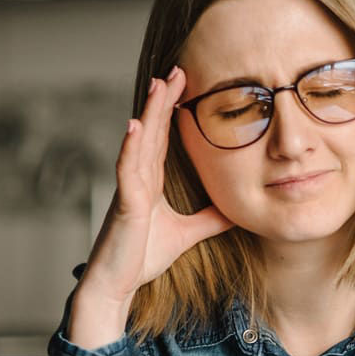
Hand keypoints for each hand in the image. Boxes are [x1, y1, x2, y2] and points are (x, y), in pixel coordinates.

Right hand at [68, 67, 233, 347]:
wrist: (118, 286)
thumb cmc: (142, 257)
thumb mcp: (188, 234)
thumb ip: (209, 219)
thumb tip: (237, 209)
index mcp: (150, 181)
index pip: (164, 138)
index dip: (173, 111)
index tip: (186, 85)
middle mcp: (138, 178)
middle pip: (153, 130)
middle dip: (164, 100)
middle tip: (177, 70)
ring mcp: (129, 187)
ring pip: (141, 142)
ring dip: (150, 112)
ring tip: (158, 85)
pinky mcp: (124, 203)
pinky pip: (127, 169)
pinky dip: (131, 146)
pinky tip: (136, 125)